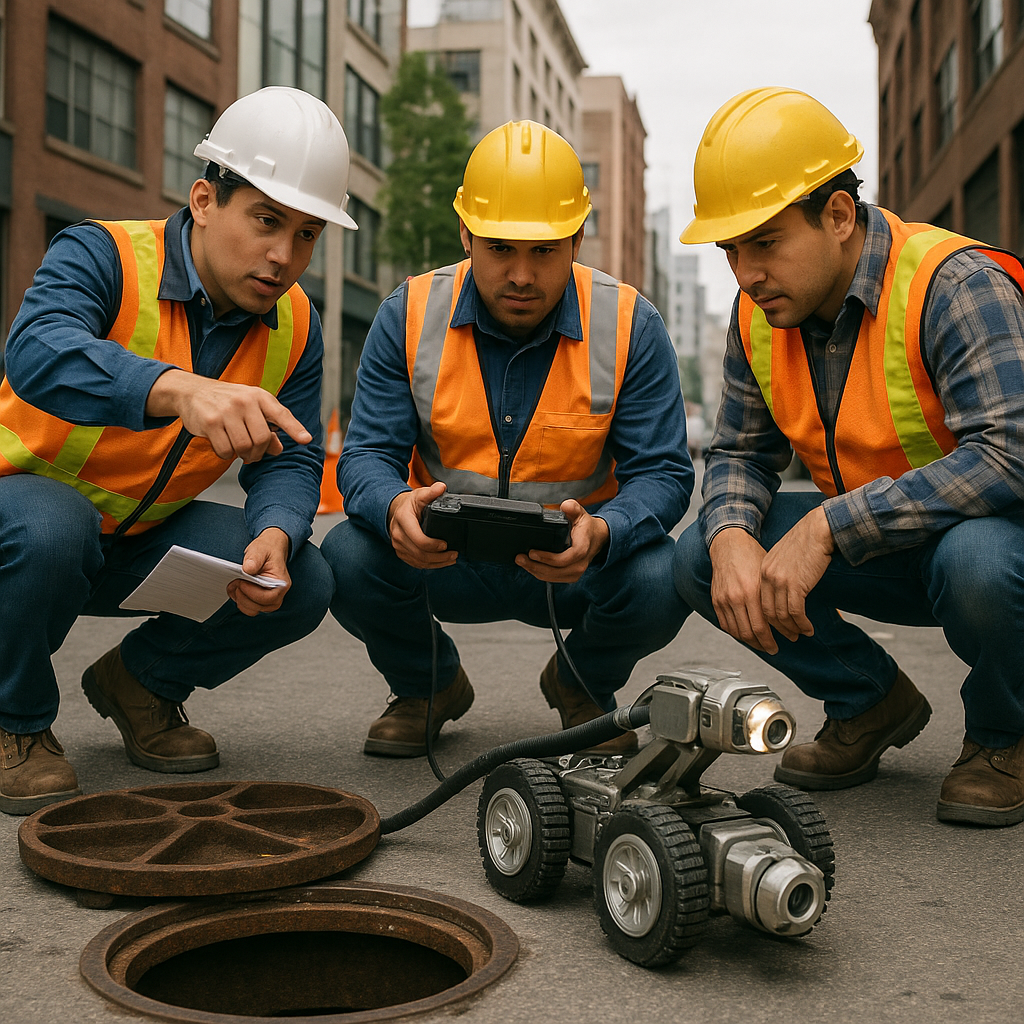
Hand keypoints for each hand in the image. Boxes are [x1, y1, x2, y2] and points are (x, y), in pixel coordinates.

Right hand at [146, 369, 311, 462]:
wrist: (193, 391)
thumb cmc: (229, 402)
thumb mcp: (252, 408)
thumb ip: (268, 427)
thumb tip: (277, 449)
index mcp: (260, 396)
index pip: (281, 414)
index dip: (294, 428)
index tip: (306, 440)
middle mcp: (245, 401)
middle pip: (262, 439)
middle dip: (259, 452)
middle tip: (253, 454)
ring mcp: (227, 411)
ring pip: (244, 447)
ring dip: (242, 455)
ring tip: (238, 449)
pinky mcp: (211, 422)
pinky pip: (226, 451)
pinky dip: (226, 454)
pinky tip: (223, 444)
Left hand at [226, 527, 291, 615]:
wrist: (269, 549)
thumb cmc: (267, 550)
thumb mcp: (260, 549)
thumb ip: (255, 558)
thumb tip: (248, 569)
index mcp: (282, 583)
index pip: (269, 597)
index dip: (252, 593)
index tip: (241, 582)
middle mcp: (278, 594)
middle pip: (260, 606)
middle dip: (244, 596)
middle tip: (235, 582)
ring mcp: (270, 599)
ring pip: (253, 610)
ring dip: (241, 600)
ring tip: (234, 585)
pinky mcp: (261, 601)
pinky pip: (250, 608)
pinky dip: (240, 601)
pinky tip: (236, 590)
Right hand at [387, 481, 457, 568]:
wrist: (396, 511)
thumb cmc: (410, 504)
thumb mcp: (420, 495)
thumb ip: (431, 492)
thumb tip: (441, 488)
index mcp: (403, 519)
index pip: (418, 538)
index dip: (433, 544)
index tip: (446, 544)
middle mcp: (398, 534)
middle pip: (419, 553)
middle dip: (439, 557)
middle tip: (454, 554)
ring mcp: (398, 545)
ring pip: (418, 561)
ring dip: (436, 563)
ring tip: (451, 559)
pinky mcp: (402, 552)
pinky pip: (416, 563)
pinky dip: (430, 565)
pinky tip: (441, 562)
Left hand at [515, 499, 608, 583]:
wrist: (597, 538)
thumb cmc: (587, 527)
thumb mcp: (581, 513)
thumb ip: (573, 507)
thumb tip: (565, 506)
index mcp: (583, 548)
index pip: (565, 558)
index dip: (547, 558)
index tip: (532, 552)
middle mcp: (580, 563)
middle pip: (555, 571)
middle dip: (535, 566)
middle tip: (520, 558)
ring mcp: (576, 572)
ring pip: (552, 577)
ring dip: (534, 571)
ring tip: (521, 562)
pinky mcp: (570, 576)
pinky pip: (553, 579)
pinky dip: (540, 574)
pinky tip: (531, 566)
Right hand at [708, 527, 776, 653]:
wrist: (729, 545)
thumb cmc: (751, 556)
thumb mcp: (768, 575)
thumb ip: (773, 597)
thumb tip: (785, 618)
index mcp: (752, 591)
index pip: (762, 627)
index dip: (771, 641)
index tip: (780, 645)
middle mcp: (736, 597)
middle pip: (749, 633)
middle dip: (762, 645)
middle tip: (772, 649)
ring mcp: (724, 600)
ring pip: (736, 631)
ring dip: (749, 642)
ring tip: (759, 644)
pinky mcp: (716, 600)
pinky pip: (725, 624)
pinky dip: (735, 633)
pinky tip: (744, 634)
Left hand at [758, 506, 833, 642]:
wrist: (819, 529)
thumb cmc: (807, 542)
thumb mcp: (785, 558)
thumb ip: (780, 574)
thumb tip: (785, 594)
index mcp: (763, 570)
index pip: (760, 601)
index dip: (768, 619)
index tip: (777, 628)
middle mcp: (767, 576)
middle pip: (767, 612)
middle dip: (778, 629)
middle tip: (789, 638)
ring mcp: (780, 581)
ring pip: (781, 615)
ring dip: (792, 628)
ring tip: (801, 634)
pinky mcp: (795, 584)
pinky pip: (796, 612)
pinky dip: (802, 624)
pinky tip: (809, 628)